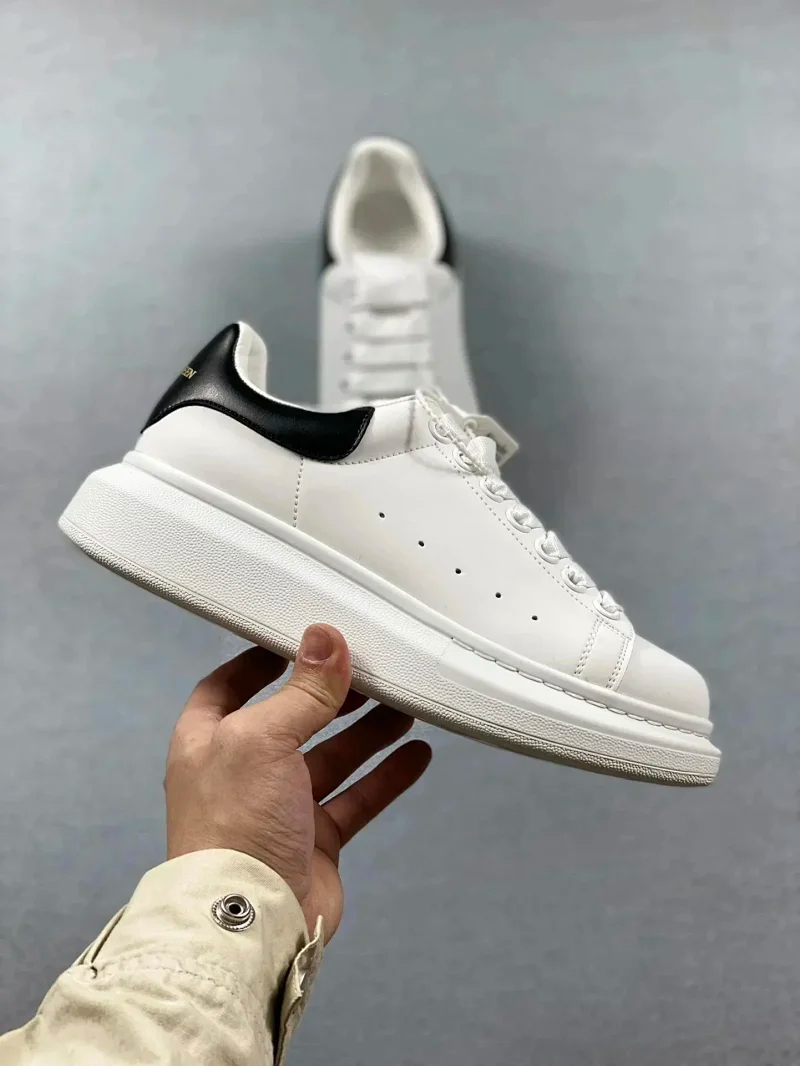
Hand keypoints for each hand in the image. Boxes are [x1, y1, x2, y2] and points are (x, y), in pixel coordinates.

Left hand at [164, 624, 431, 939]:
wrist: (249, 921)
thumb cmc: (235, 825)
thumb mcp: (263, 739)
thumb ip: (302, 691)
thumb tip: (325, 638)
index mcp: (210, 740)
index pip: (230, 685)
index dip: (262, 660)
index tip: (301, 639)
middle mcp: (242, 771)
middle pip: (292, 718)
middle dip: (330, 694)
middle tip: (371, 667)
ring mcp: (280, 807)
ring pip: (331, 756)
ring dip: (367, 730)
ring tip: (405, 702)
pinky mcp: (315, 839)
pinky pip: (357, 798)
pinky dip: (386, 777)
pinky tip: (416, 754)